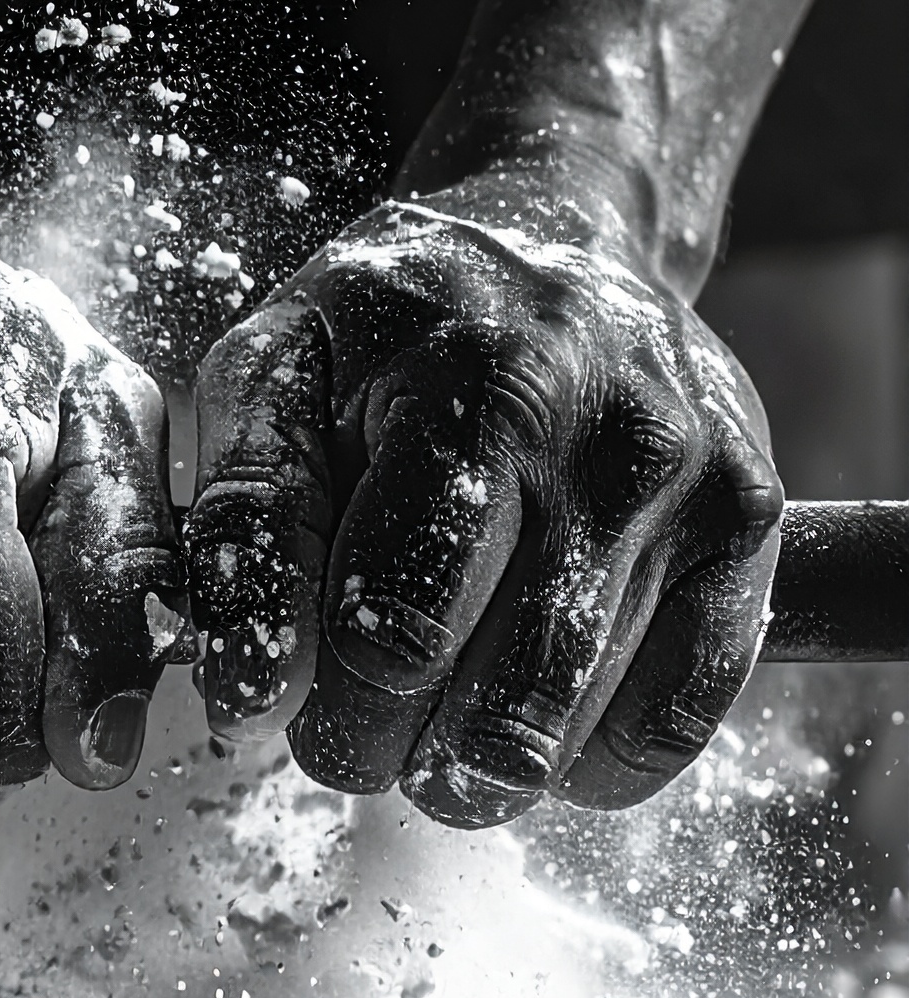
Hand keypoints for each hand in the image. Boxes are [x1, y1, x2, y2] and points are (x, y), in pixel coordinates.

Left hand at [187, 193, 781, 821]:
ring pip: (569, 734)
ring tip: (437, 694)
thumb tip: (251, 697)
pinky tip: (534, 698)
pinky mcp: (751, 533)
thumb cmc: (395, 327)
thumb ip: (247, 522)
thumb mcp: (278, 367)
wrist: (566, 236)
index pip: (395, 635)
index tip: (296, 700)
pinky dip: (585, 758)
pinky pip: (671, 728)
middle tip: (362, 709)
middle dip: (390, 750)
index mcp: (478, 391)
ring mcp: (695, 489)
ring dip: (476, 761)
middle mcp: (608, 441)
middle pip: (488, 712)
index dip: (324, 709)